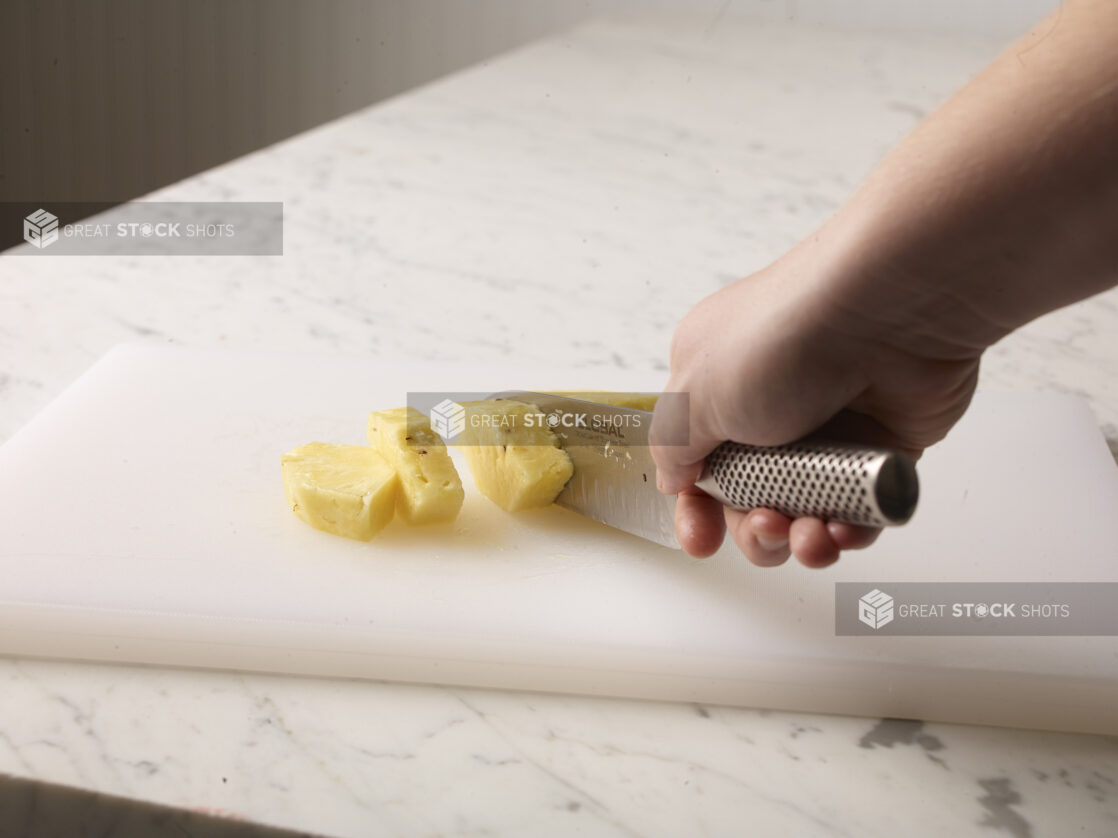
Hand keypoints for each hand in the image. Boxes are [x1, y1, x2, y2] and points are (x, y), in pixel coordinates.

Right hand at [650, 234, 980, 566]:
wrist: (885, 316)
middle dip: (755, 533)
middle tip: (768, 527)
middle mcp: (767, 408)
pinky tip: (844, 529)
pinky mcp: (879, 447)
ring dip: (801, 540)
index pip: (696, 467)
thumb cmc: (780, 341)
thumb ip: (675, 450)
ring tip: (811, 536)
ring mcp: (826, 429)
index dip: (696, 512)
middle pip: (751, 501)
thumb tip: (674, 480)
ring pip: (806, 512)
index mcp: (713, 388)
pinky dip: (851, 530)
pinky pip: (860, 510)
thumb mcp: (695, 396)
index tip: (702, 540)